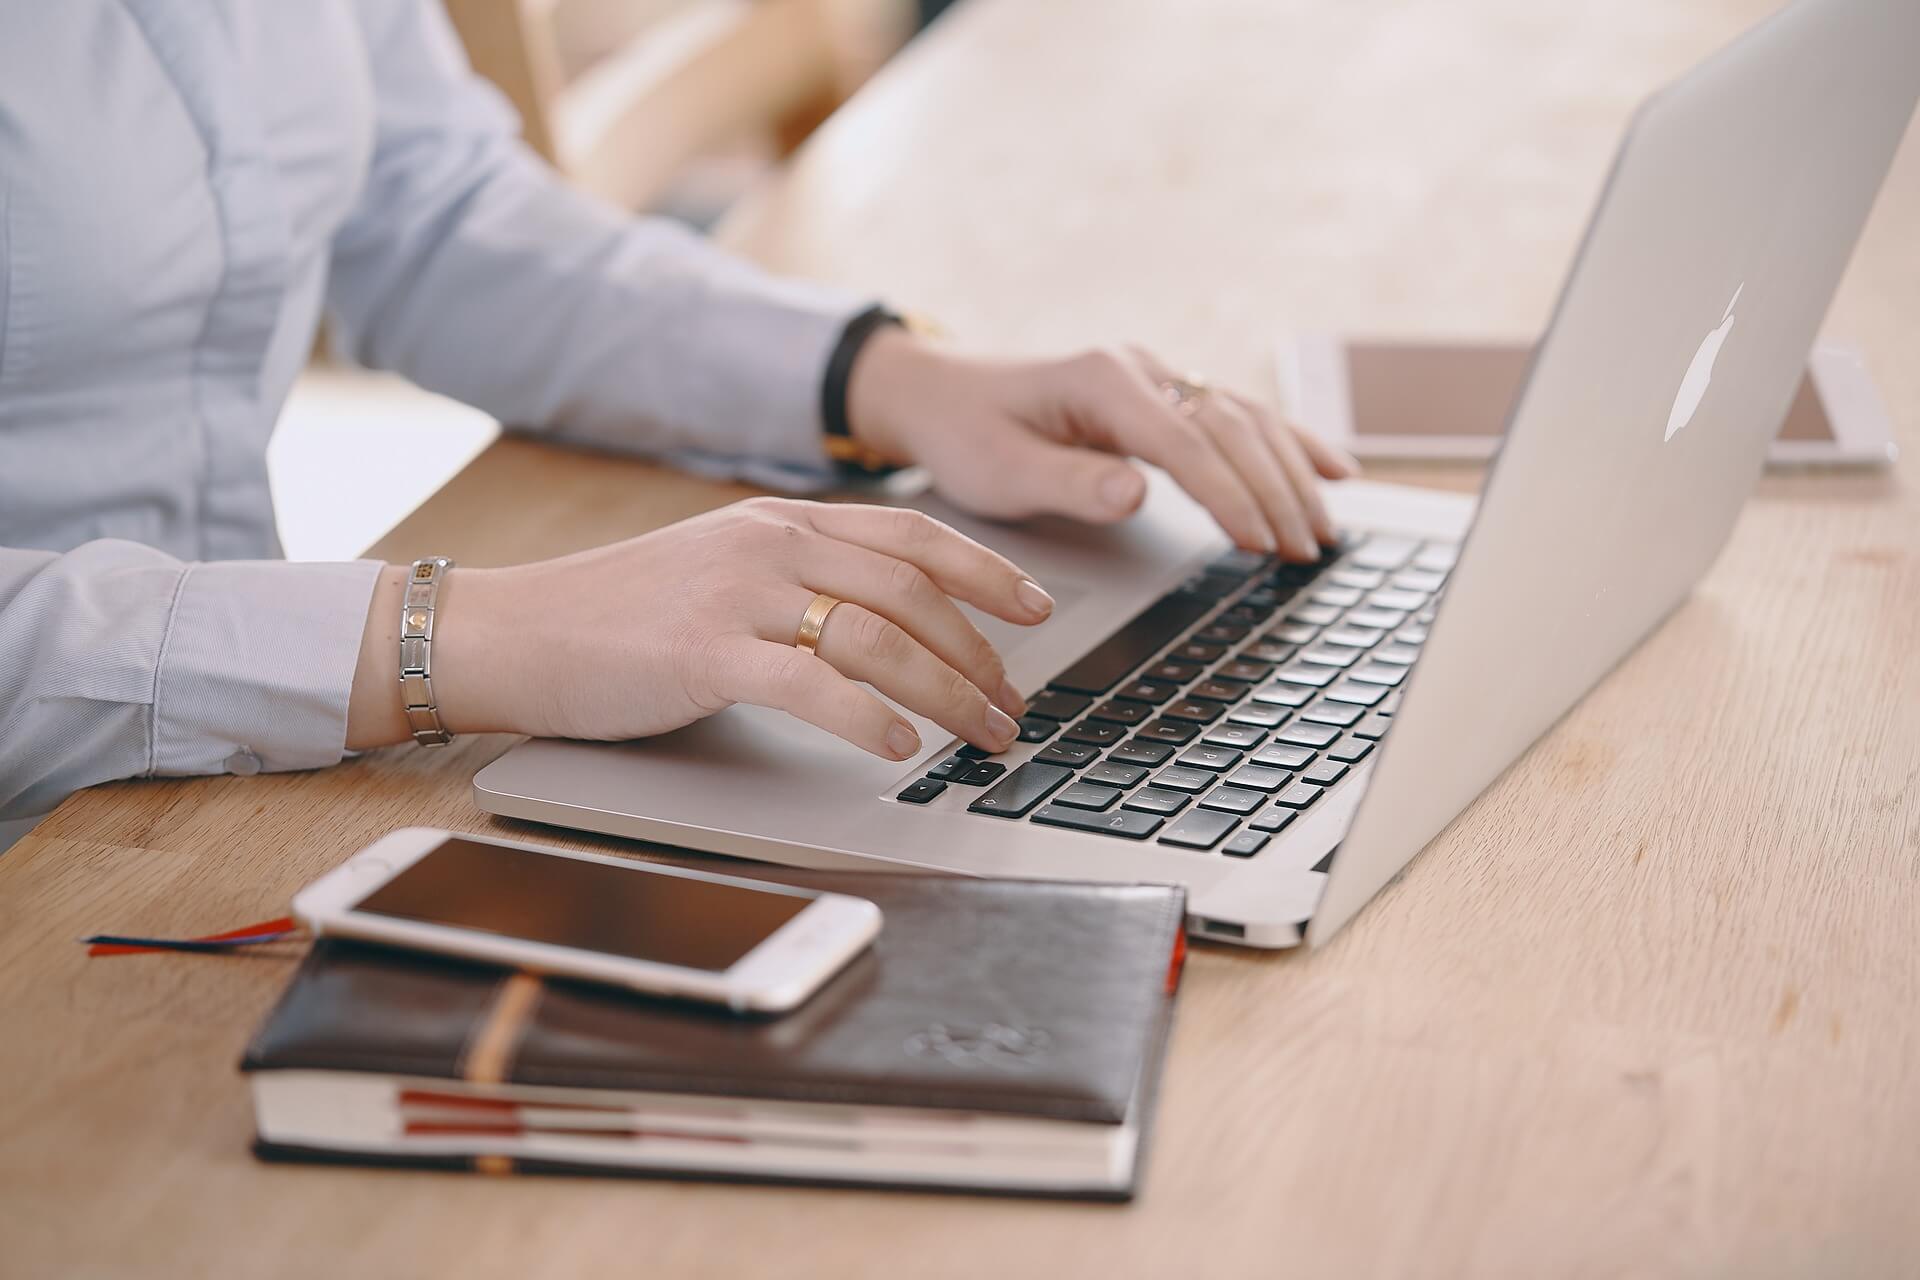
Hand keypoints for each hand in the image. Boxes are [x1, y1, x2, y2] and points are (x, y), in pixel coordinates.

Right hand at [346, 499, 1053, 758]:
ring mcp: (738, 595)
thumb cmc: (617, 615)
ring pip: (878, 637)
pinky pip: (811, 684)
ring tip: (983, 734)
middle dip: (981, 653)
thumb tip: (884, 623)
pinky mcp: (704, 654)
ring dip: (947, 692)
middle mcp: (770, 544)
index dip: (986, 570)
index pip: (912, 534)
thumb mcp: (720, 570)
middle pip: (912, 591)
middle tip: (1015, 705)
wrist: (514, 630)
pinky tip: (902, 746)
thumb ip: (797, 579)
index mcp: (781, 521)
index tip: (1038, 608)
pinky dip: (868, 716)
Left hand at [847, 329, 1357, 560]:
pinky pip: (1241, 416)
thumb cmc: (967, 434)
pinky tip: (1333, 471)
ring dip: (1291, 474)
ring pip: (1247, 419)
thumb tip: (1137, 493)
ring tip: (1323, 532)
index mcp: (1100, 380)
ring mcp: (1158, 378)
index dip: (1228, 494)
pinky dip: (1290, 443)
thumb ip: (1070, 483)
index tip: (1260, 542)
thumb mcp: (1001, 472)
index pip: (1184, 442)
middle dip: (1275, 491)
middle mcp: (1140, 369)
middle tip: (1304, 551)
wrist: (942, 394)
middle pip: (1231, 427)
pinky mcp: (1164, 395)